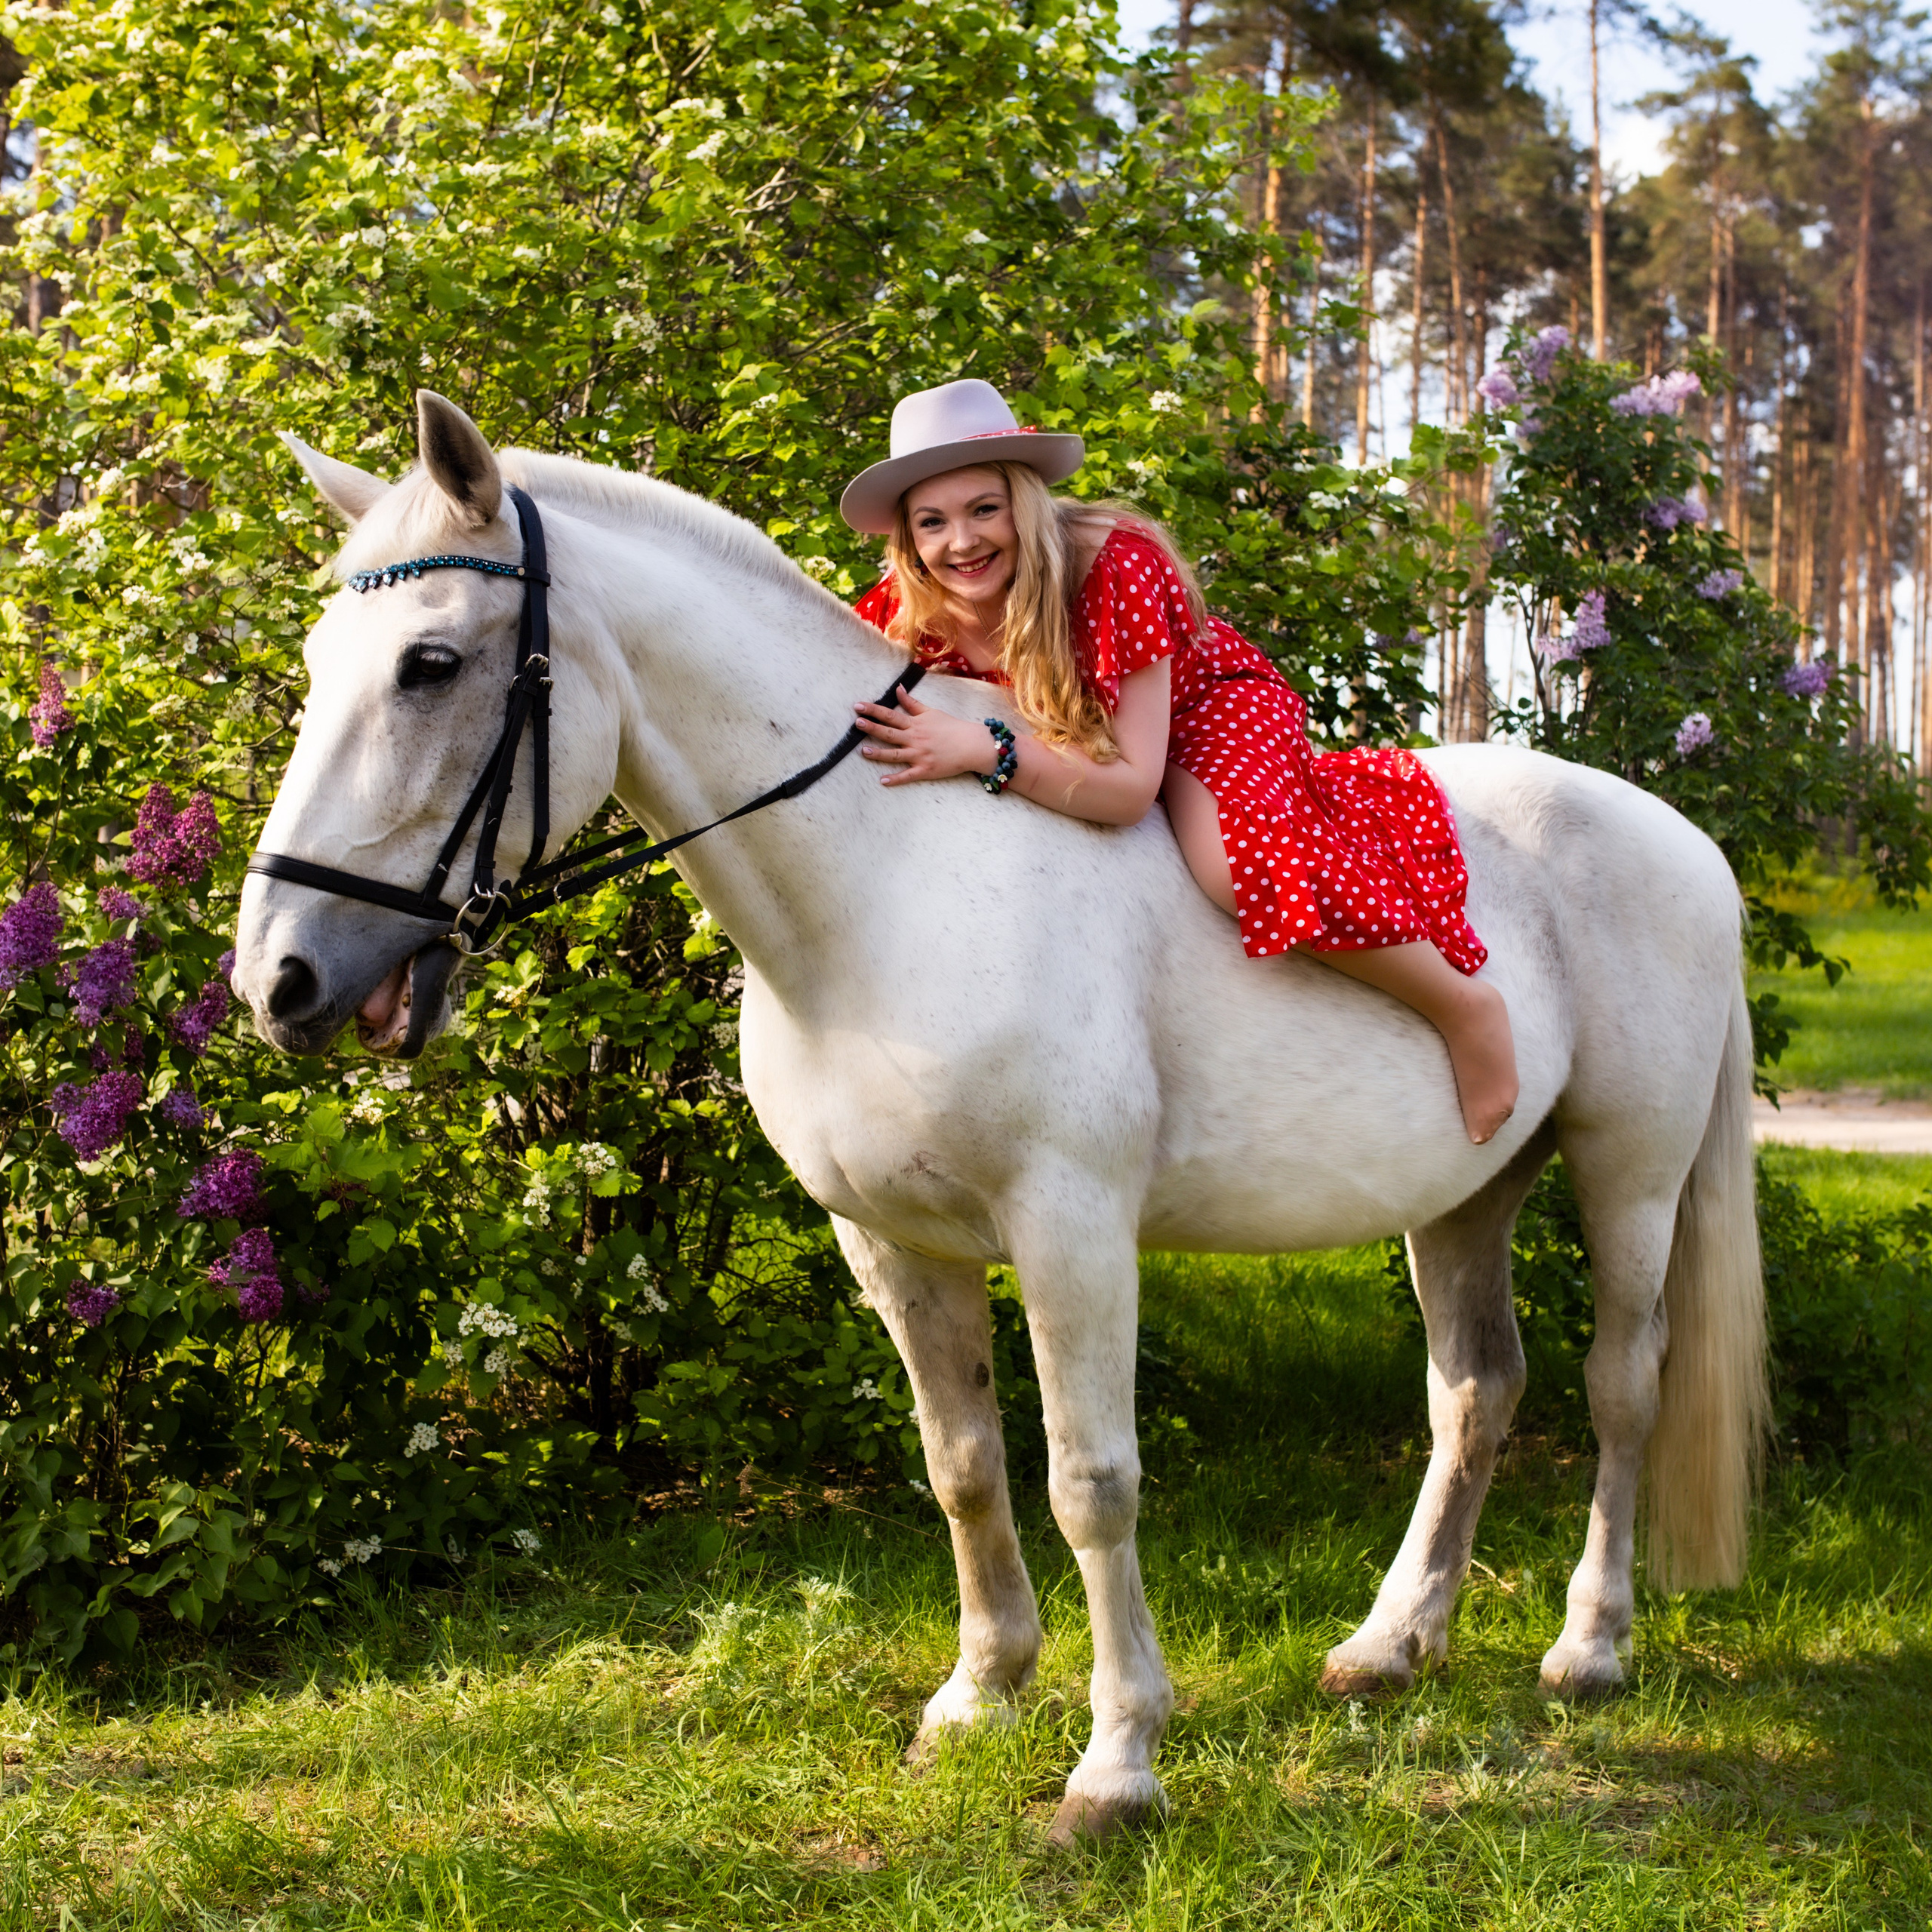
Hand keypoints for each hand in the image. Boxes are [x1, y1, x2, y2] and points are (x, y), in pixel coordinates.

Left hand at [854, 687, 1000, 786]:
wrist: (971, 745)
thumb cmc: (951, 727)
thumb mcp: (930, 712)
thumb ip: (911, 702)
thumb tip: (897, 688)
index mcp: (915, 724)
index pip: (890, 715)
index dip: (873, 710)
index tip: (858, 706)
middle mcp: (915, 739)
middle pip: (890, 733)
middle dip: (872, 728)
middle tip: (857, 724)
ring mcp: (919, 755)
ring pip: (895, 755)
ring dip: (878, 754)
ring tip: (863, 752)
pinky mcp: (925, 770)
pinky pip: (908, 775)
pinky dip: (895, 779)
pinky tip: (882, 781)